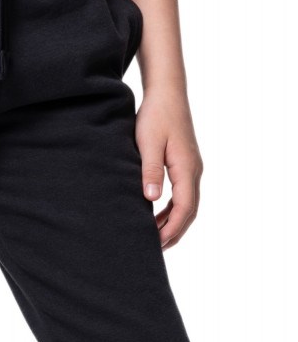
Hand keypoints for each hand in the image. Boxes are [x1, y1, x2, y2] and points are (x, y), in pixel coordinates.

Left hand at [136, 88, 202, 248]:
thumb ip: (150, 171)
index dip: (170, 229)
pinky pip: (184, 195)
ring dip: (174, 223)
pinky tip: (158, 216)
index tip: (155, 244)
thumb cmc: (155, 115)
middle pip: (189, 212)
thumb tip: (151, 199)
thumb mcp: (148, 143)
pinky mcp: (186, 165)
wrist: (167, 92)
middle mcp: (194, 171)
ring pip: (188, 205)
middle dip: (174, 233)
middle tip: (154, 250)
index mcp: (186, 168)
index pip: (183, 209)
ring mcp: (192, 168)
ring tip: (156, 238)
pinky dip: (173, 210)